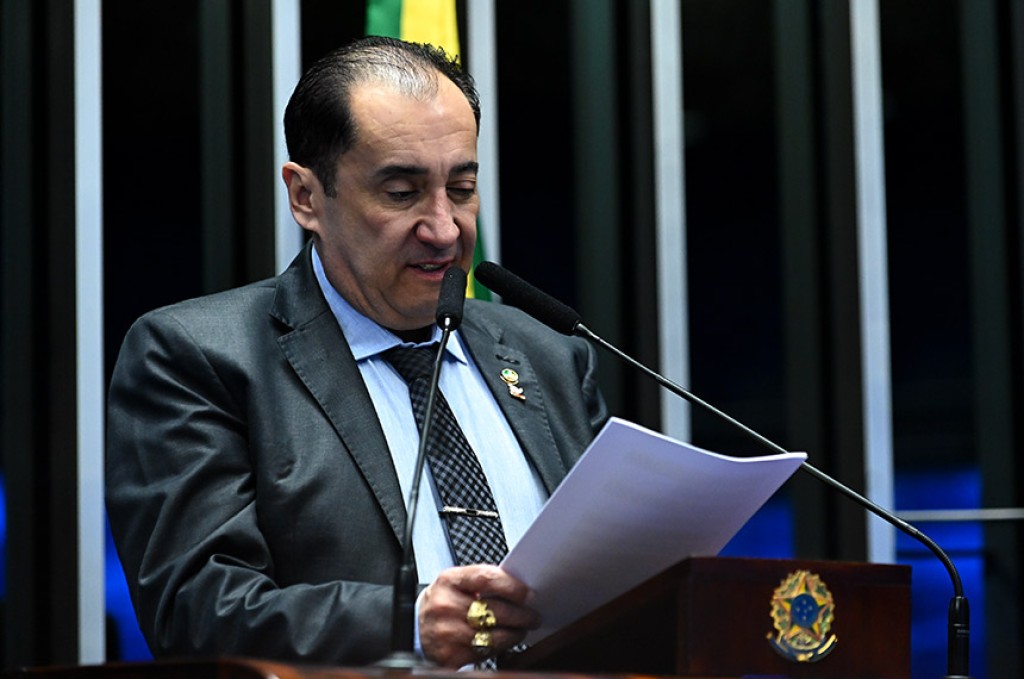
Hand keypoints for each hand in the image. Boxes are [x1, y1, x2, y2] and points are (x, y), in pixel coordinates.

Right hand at [418, 564, 540, 667]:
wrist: (412, 626)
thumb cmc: (441, 601)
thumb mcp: (454, 582)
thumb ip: (482, 581)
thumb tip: (518, 589)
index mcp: (449, 581)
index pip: (486, 578)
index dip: (511, 586)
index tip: (527, 593)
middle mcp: (446, 606)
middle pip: (494, 610)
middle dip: (521, 615)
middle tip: (533, 616)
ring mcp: (447, 632)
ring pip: (493, 636)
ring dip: (514, 634)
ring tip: (521, 630)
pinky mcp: (449, 656)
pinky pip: (484, 654)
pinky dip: (499, 648)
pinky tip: (504, 641)